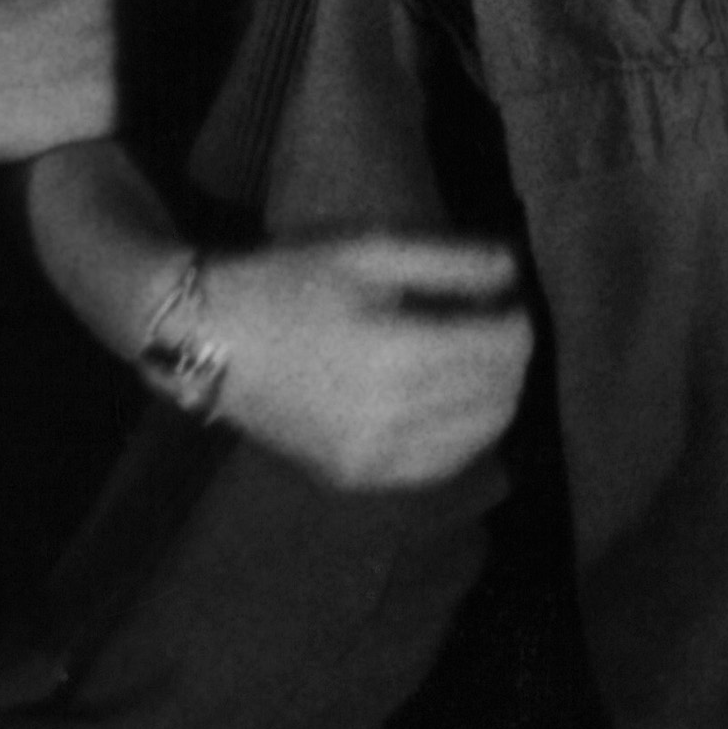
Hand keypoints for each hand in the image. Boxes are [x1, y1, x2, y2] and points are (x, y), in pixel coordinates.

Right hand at [194, 233, 536, 494]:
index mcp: (398, 353)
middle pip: (501, 392)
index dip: (520, 319)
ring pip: (480, 434)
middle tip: (497, 326)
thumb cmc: (288, 281)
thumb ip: (453, 261)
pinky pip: (440, 464)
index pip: (504, 347)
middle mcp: (392, 417)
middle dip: (513, 357)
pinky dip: (462, 433)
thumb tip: (517, 273)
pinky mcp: (356, 478)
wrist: (207, 338)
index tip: (511, 298)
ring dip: (495, 396)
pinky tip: (450, 403)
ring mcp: (374, 457)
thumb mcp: (371, 250)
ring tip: (477, 361)